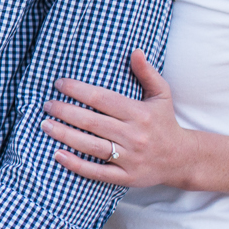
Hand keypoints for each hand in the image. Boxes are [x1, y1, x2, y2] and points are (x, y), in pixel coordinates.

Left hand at [41, 50, 195, 188]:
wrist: (183, 159)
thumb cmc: (165, 122)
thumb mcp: (162, 95)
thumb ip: (147, 73)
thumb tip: (135, 51)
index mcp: (139, 113)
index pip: (102, 99)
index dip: (78, 90)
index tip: (59, 84)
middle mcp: (134, 135)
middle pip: (92, 122)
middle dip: (65, 112)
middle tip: (47, 105)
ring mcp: (130, 158)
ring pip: (91, 146)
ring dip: (65, 135)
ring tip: (45, 125)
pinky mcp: (126, 177)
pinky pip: (97, 172)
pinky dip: (76, 165)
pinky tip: (57, 154)